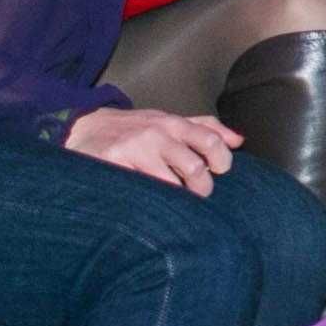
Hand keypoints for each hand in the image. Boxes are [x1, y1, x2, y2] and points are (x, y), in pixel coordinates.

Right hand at [66, 107, 241, 195]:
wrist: (86, 127)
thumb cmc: (137, 129)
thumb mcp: (170, 122)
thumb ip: (205, 128)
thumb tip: (239, 140)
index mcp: (174, 124)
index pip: (210, 141)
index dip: (222, 161)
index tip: (219, 172)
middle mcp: (157, 135)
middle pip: (194, 169)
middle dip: (201, 189)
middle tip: (196, 195)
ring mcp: (135, 150)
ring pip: (170, 185)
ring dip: (177, 200)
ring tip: (175, 203)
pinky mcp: (114, 165)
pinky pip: (141, 191)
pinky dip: (151, 201)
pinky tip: (151, 204)